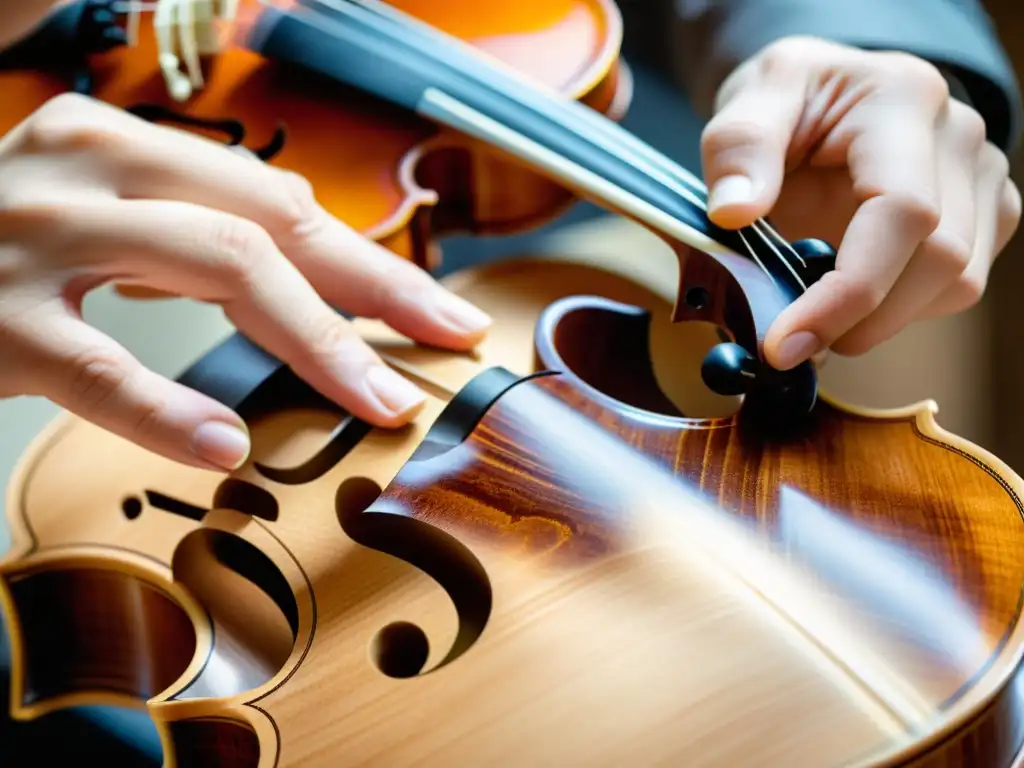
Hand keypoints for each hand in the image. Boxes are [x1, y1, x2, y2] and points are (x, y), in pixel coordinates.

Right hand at [0, 94, 490, 470]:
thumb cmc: (0, 253)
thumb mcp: (102, 221)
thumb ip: (194, 235)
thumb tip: (312, 272)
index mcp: (123, 148)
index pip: (280, 204)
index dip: (373, 263)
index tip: (442, 313)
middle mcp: (90, 168)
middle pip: (270, 224)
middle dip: (371, 291)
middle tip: (441, 344)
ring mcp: (36, 236)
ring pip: (212, 265)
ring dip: (311, 338)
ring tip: (375, 397)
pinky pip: (94, 365)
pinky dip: (165, 407)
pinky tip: (226, 446)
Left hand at [700, 36, 1020, 369]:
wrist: (824, 94)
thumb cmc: (789, 97)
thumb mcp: (750, 98)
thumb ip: (738, 147)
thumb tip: (733, 213)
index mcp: (903, 102)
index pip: (904, 213)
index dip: (848, 291)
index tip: (784, 340)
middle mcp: (960, 139)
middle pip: (940, 261)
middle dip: (860, 322)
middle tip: (786, 349)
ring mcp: (982, 179)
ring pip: (956, 286)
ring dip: (878, 322)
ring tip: (810, 318)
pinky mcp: (986, 215)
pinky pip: (954, 289)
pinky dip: (897, 314)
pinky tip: (844, 302)